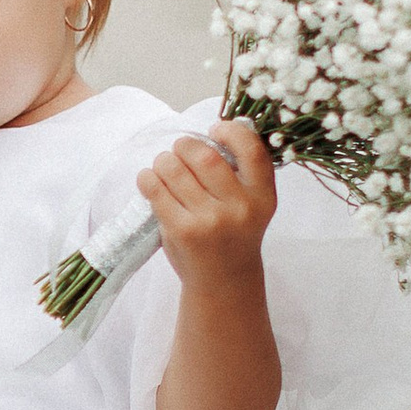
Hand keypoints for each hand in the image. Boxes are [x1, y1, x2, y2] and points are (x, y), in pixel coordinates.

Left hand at [139, 119, 274, 285]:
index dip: (230, 131)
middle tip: (180, 150)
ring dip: (163, 161)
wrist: (224, 279)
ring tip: (164, 166)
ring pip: (175, 169)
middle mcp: (240, 208)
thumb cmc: (234, 233)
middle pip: (205, 155)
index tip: (215, 130)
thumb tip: (214, 131)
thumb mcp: (252, 203)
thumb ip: (241, 172)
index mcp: (262, 196)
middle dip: (186, 146)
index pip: (251, 149)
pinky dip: (148, 178)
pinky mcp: (181, 230)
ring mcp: (209, 220)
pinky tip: (150, 180)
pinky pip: (156, 190)